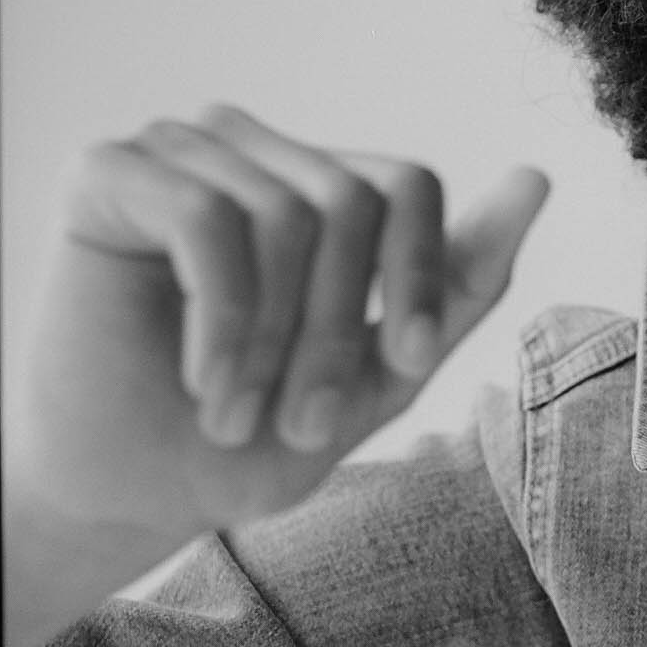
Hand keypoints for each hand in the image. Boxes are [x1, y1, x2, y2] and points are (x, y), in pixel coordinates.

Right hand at [9, 104, 550, 559]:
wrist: (127, 497)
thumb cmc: (248, 438)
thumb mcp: (379, 370)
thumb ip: (455, 283)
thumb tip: (536, 177)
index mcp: (314, 183)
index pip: (409, 183)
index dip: (421, 275)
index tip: (405, 364)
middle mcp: (249, 149)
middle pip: (355, 201)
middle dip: (339, 331)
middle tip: (301, 423)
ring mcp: (178, 150)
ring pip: (288, 214)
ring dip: (271, 344)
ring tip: (235, 417)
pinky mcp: (109, 170)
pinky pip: (206, 216)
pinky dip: (221, 319)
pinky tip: (202, 382)